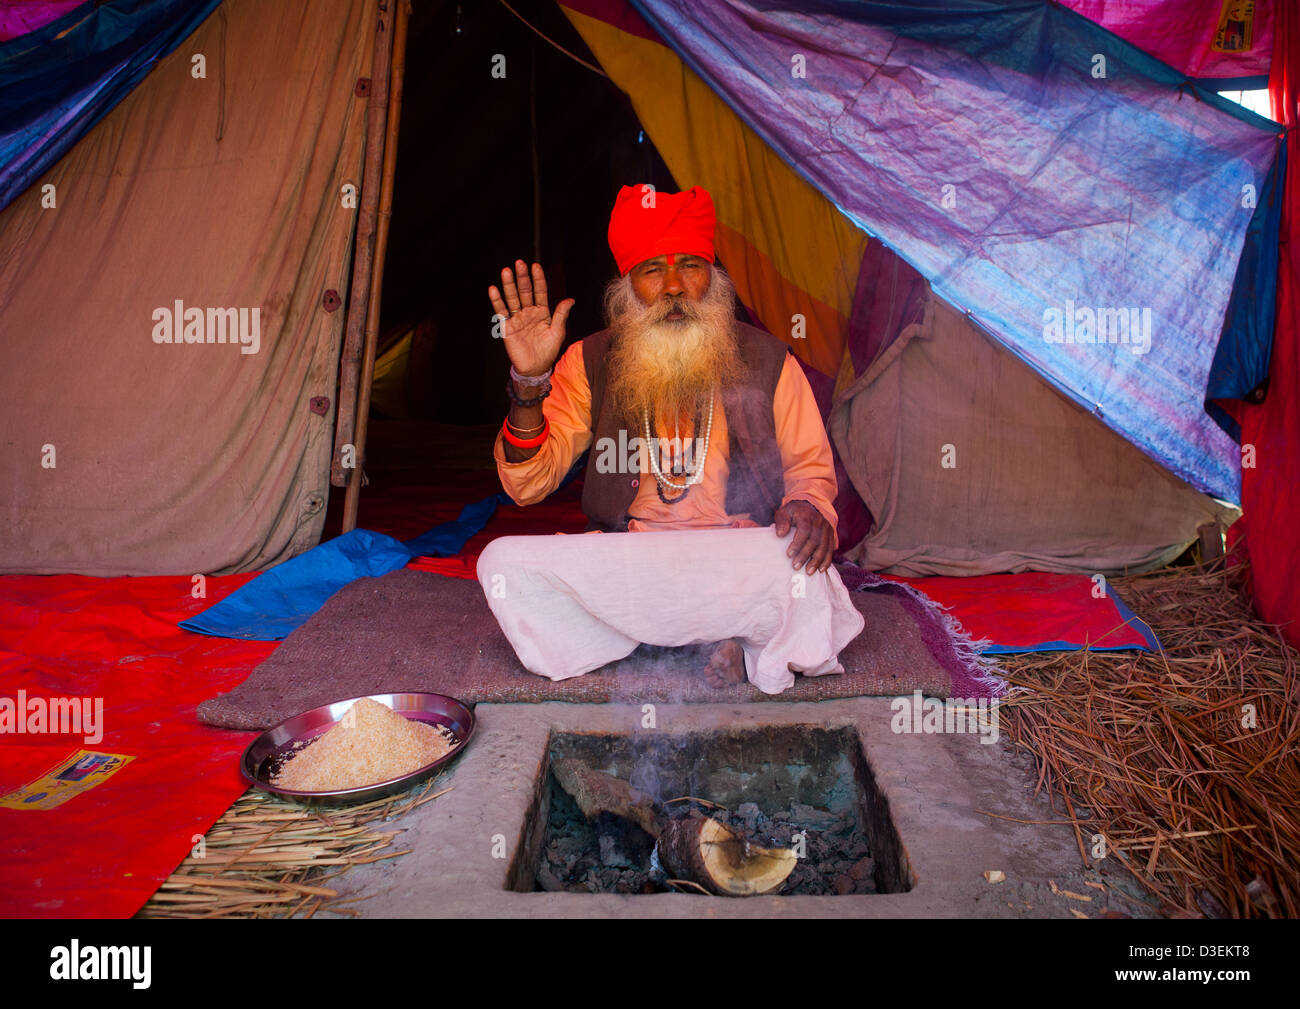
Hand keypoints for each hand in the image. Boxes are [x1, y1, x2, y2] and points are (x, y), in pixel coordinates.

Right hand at [488, 260, 573, 377]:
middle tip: (519, 263)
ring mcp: (517, 318)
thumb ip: (561, 315)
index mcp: (542, 312)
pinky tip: (493, 289)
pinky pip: (501, 311)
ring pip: (512, 298)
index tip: (535, 266)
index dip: (538, 279)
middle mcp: (529, 312)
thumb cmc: (548, 351)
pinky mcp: (507, 326)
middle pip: (525, 291)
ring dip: (509, 285)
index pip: (540, 291)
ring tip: (506, 271)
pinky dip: (497, 301)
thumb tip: (570, 299)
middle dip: (522, 277)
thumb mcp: (558, 332)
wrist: (535, 368)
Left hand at [773, 499, 833, 573]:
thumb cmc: (794, 511)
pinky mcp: (831, 535)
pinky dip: (827, 560)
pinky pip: (830, 549)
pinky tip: (821, 569)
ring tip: (809, 572)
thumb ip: (782, 522)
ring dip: (817, 561)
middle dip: (805, 555)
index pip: (804, 531)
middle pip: (814, 541)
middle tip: (796, 567)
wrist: (811, 504)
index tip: (788, 555)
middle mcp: (819, 522)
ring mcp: (827, 529)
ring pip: (824, 547)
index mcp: (807, 516)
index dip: (797, 544)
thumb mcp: (784, 512)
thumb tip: (780, 534)